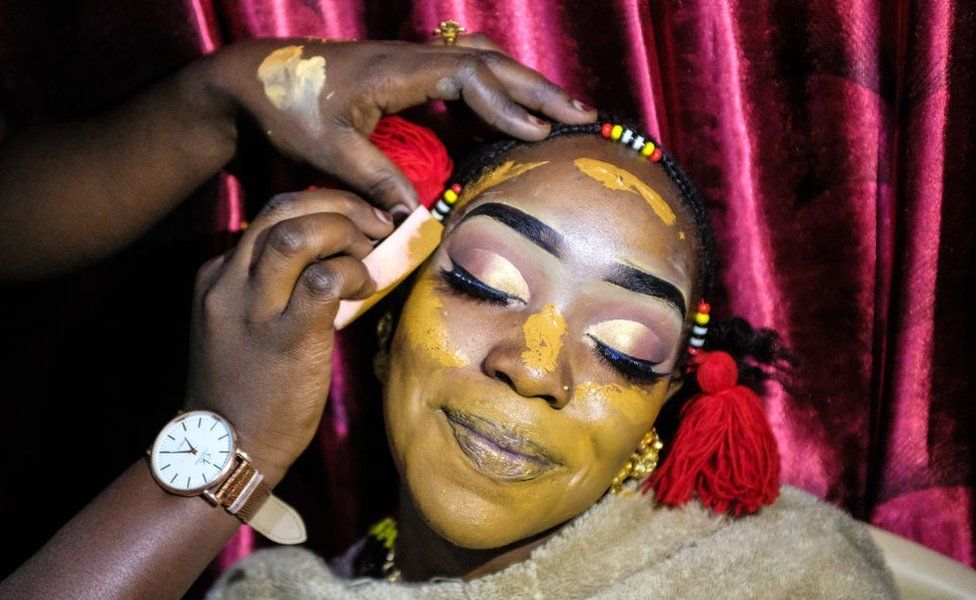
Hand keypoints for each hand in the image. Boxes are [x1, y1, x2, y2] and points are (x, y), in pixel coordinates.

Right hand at [184, 189, 392, 483]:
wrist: (228, 448)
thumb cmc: (248, 387)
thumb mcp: (247, 323)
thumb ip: (278, 286)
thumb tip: (339, 257)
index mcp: (218, 273)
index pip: (271, 214)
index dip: (323, 206)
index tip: (357, 220)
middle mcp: (229, 281)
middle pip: (282, 207)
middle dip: (339, 203)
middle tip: (377, 223)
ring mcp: (253, 307)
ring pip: (297, 232)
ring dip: (346, 230)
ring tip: (371, 251)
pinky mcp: (285, 336)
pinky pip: (323, 280)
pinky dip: (353, 272)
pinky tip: (365, 287)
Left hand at [206, 35, 595, 213]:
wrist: (254, 78)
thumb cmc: (288, 108)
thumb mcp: (329, 152)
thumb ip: (377, 180)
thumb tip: (418, 219)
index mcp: (397, 70)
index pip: (470, 77)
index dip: (507, 105)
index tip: (538, 134)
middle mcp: (412, 58)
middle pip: (490, 62)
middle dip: (538, 89)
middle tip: (582, 115)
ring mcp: (411, 62)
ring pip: (482, 61)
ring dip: (523, 84)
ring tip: (562, 111)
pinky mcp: (407, 72)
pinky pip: (464, 72)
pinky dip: (497, 89)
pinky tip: (511, 112)